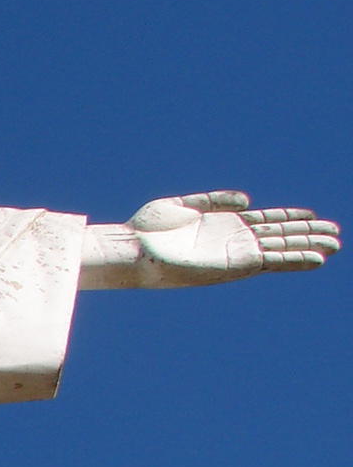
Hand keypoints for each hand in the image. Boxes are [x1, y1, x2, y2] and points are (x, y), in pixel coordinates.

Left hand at [124, 191, 339, 285]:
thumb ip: (215, 200)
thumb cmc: (149, 229)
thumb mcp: (184, 205)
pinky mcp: (234, 266)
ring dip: (308, 247)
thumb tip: (248, 200)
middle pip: (280, 234)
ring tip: (335, 245)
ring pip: (282, 248)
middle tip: (336, 232)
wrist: (133, 248)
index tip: (313, 214)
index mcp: (224, 223)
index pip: (266, 220)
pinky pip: (271, 262)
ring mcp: (235, 253)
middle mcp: (233, 240)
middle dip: (307, 233)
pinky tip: (316, 259)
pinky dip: (294, 260)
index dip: (290, 216)